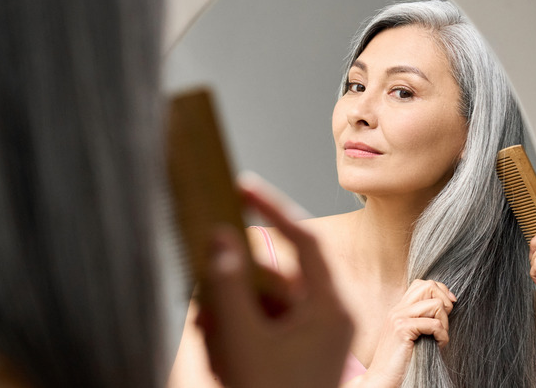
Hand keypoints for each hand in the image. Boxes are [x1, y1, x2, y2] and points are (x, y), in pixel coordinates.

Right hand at [197, 177, 352, 387]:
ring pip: (265, 301)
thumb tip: (222, 237)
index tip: (241, 186)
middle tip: (204, 276)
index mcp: (331, 307)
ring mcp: (313, 335)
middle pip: (276, 274)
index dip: (273, 208)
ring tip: (205, 323)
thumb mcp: (243, 340)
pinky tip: (213, 340)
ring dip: (230, 306)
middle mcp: (327, 316)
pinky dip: (237, 326)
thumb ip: (228, 285)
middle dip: (235, 277)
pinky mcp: (297, 349)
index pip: (305, 240)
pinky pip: (265, 324)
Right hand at [354, 280, 455, 387]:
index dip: (440, 292)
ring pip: (435, 304)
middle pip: (429, 286)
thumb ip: (422, 320)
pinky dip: (443, 336)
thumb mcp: (412, 336)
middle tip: (444, 323)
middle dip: (445, 302)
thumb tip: (447, 307)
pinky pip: (434, 324)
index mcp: (399, 309)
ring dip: (445, 322)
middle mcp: (397, 309)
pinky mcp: (402, 330)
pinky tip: (438, 346)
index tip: (449, 309)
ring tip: (440, 338)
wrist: (381, 379)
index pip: (422, 284)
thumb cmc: (400, 362)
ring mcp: (398, 318)